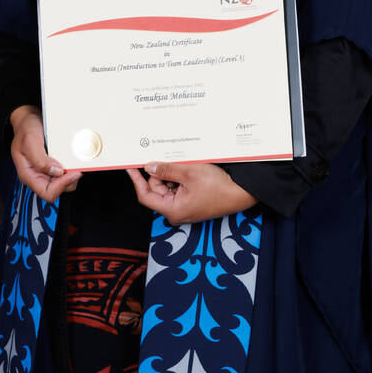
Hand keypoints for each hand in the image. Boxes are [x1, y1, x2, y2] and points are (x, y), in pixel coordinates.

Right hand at [10, 105, 81, 201]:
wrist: (28, 119)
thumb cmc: (25, 130)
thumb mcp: (30, 142)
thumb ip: (40, 160)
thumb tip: (56, 172)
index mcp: (28, 175)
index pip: (46, 192)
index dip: (61, 186)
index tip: (71, 173)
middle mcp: (37, 176)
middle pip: (56, 191)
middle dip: (68, 181)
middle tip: (76, 168)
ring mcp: (44, 172)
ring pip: (62, 184)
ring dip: (70, 176)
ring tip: (74, 165)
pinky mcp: (51, 166)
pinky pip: (63, 174)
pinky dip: (70, 169)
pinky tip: (71, 162)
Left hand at [126, 162, 256, 224]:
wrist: (241, 193)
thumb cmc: (219, 187)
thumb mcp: (189, 173)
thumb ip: (166, 170)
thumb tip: (149, 167)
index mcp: (172, 209)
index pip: (146, 195)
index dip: (137, 180)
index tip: (130, 167)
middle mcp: (176, 212)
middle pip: (157, 189)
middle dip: (162, 173)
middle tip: (171, 160)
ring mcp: (184, 207)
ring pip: (168, 186)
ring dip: (173, 174)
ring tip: (186, 166)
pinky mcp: (191, 202)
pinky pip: (178, 188)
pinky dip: (180, 177)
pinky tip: (189, 170)